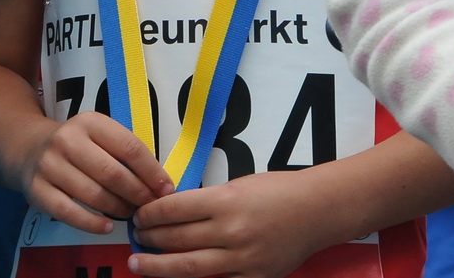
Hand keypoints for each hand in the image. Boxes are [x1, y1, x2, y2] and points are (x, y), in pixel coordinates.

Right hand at [17, 112, 173, 233]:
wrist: (29, 148)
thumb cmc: (77, 145)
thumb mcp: (99, 136)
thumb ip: (124, 152)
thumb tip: (159, 183)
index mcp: (90, 122)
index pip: (129, 147)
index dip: (152, 171)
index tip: (166, 189)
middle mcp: (67, 140)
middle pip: (112, 173)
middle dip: (137, 193)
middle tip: (150, 206)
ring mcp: (49, 165)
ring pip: (93, 194)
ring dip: (118, 209)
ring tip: (131, 214)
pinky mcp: (37, 190)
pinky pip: (69, 212)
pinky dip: (92, 223)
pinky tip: (108, 226)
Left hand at [130, 169, 336, 277]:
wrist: (317, 211)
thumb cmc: (279, 191)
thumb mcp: (239, 184)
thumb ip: (207, 201)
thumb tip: (172, 212)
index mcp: (227, 200)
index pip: (174, 209)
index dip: (150, 213)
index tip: (139, 215)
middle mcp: (231, 231)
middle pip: (176, 239)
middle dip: (150, 239)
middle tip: (135, 237)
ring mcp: (242, 259)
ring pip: (188, 267)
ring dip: (158, 266)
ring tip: (138, 264)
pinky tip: (176, 277)